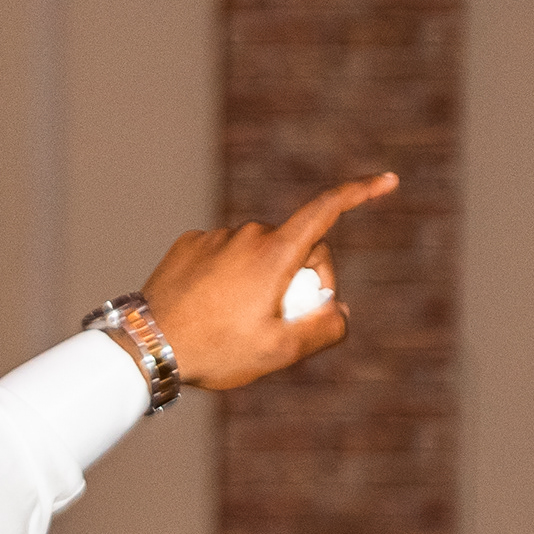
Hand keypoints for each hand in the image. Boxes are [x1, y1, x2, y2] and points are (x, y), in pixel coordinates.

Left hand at [140, 172, 396, 392]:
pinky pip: (223, 257)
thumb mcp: (279, 352)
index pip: (327, 211)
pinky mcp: (189, 245)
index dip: (361, 194)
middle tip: (287, 325)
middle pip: (296, 246)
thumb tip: (339, 311)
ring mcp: (215, 237)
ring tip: (237, 324)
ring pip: (257, 254)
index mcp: (275, 253)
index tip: (388, 181)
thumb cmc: (215, 351)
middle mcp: (247, 234)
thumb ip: (323, 330)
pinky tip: (210, 309)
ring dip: (260, 281)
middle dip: (304, 279)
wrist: (146, 347)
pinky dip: (228, 278)